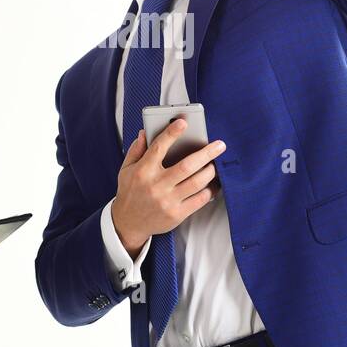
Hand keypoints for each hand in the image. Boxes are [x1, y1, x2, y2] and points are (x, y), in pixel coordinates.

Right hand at [112, 118, 224, 257]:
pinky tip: (213, 183)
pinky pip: (199, 200)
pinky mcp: (176, 214)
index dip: (172, 133)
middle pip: (187, 166)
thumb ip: (136, 150)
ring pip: (197, 182)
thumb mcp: (126, 169)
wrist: (128, 223)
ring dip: (210, 171)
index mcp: (143, 171)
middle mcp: (156, 185)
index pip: (159, 148)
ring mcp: (168, 201)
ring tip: (216, 164)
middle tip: (219, 145)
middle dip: (206, 153)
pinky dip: (209, 190)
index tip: (184, 123)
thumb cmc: (130, 192)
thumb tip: (145, 132)